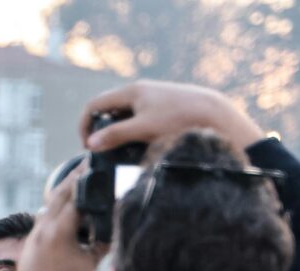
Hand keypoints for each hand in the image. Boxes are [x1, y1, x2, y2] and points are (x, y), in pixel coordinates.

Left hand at [21, 170, 100, 270]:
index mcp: (59, 230)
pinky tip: (65, 207)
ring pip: (49, 203)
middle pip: (60, 192)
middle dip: (74, 177)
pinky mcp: (30, 240)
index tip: (96, 165)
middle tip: (86, 164)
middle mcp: (43, 227)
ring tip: (77, 181)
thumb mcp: (89, 264)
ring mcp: (34, 233)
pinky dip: (55, 206)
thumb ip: (102, 242)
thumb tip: (114, 227)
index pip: (75, 195)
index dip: (87, 179)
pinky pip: (43, 215)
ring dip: (63, 190)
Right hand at [81, 81, 263, 156]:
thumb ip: (115, 135)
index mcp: (131, 91)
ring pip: (124, 114)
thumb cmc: (179, 119)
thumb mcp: (143, 129)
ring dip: (117, 132)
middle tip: (102, 152)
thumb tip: (90, 143)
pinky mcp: (163, 106)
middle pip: (108, 109)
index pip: (95, 105)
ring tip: (121, 151)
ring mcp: (152, 97)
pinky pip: (139, 117)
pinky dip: (133, 131)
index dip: (85, 125)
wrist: (214, 113)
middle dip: (101, 130)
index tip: (87, 146)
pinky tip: (140, 145)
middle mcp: (140, 90)